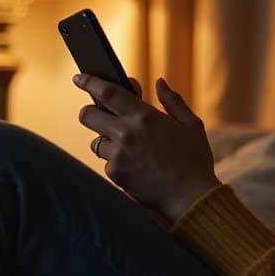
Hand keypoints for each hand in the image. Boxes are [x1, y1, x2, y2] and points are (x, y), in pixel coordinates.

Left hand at [75, 74, 220, 220]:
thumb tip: (160, 82)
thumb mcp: (192, 125)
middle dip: (88, 112)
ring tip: (128, 148)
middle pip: (87, 115)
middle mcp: (127, 133)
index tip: (79, 78)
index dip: (89, 82)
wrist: (191, 197)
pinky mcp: (116, 174)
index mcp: (145, 116)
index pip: (107, 92)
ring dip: (107, 142)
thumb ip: (173, 101)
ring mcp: (119, 155)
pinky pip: (107, 163)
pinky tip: (136, 167)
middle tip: (96, 114)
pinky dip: (117, 163)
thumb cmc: (195, 160)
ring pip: (96, 142)